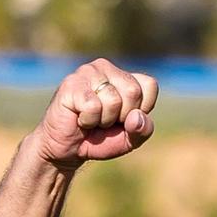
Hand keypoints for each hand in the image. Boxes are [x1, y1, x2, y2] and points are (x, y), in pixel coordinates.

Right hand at [34, 58, 158, 169]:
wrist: (67, 149)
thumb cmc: (100, 139)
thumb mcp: (130, 139)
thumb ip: (143, 130)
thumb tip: (136, 117)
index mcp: (123, 75)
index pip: (149, 85)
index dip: (141, 110)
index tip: (124, 119)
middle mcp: (106, 67)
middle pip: (133, 92)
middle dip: (122, 116)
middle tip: (105, 121)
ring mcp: (87, 72)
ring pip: (113, 100)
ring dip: (103, 120)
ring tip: (91, 119)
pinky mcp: (71, 83)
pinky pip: (93, 106)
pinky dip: (88, 121)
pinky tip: (79, 118)